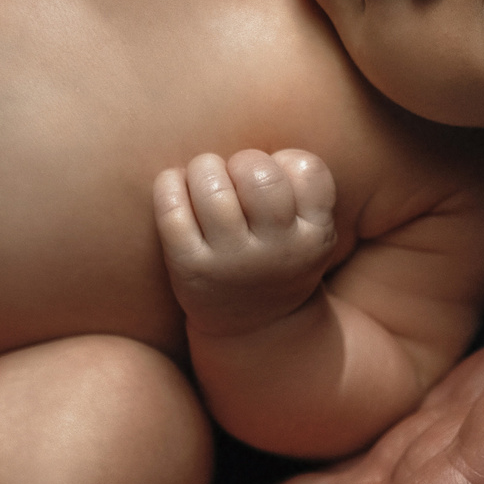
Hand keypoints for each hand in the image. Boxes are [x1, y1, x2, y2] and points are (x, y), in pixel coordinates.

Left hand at [155, 148, 339, 336]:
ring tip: (206, 180)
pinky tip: (175, 187)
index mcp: (314, 237)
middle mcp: (277, 252)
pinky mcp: (189, 269)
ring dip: (205, 168)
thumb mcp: (311, 230)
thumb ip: (301, 185)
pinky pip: (171, 208)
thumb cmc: (280, 255)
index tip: (275, 178)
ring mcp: (231, 262)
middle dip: (242, 161)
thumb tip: (252, 156)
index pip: (307, 170)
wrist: (255, 327)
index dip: (285, 162)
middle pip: (259, 175)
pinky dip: (169, 184)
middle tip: (235, 176)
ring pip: (212, 186)